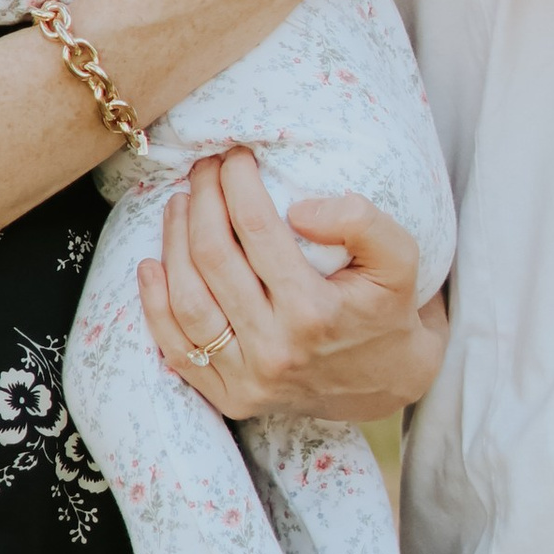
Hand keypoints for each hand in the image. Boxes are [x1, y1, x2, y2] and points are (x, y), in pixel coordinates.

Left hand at [138, 148, 447, 425]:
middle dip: (202, 201)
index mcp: (315, 313)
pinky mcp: (230, 397)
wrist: (390, 381)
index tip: (236, 156)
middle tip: (205, 169)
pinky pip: (178, 350)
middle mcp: (276, 350)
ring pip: (188, 301)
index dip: (238, 183)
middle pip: (213, 259)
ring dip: (173, 243)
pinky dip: (155, 307)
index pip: (257, 230)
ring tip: (179, 204)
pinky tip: (152, 265)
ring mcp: (248, 379)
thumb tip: (300, 210)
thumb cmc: (390, 307)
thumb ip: (362, 223)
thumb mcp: (400, 258)